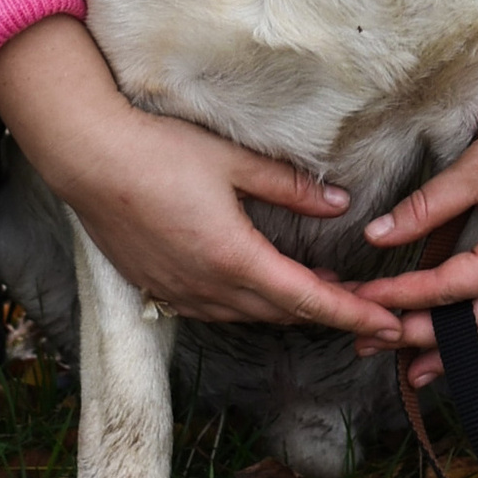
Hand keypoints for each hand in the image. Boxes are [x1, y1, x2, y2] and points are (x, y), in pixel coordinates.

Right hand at [0, 17, 406, 345]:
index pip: (308, 300)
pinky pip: (214, 308)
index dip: (353, 314)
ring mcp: (179, 292)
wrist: (87, 158)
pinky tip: (257, 282)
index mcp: (235, 259)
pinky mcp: (157, 287)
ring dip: (286, 307)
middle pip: (282, 313)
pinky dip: (247, 303)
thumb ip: (291, 188)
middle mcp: (208, 287)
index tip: (389, 325)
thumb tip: (340, 203)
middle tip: (366, 305)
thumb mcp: (234, 162)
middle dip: (327, 312)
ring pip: (248, 314)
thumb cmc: (159, 151)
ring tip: (320, 290)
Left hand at [358, 132, 477, 389]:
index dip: (399, 297)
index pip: (444, 287)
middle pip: (470, 323)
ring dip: (463, 358)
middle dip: (418, 337)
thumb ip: (426, 207)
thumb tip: (376, 234)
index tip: (363, 301)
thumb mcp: (477, 169)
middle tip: (374, 344)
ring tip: (420, 373)